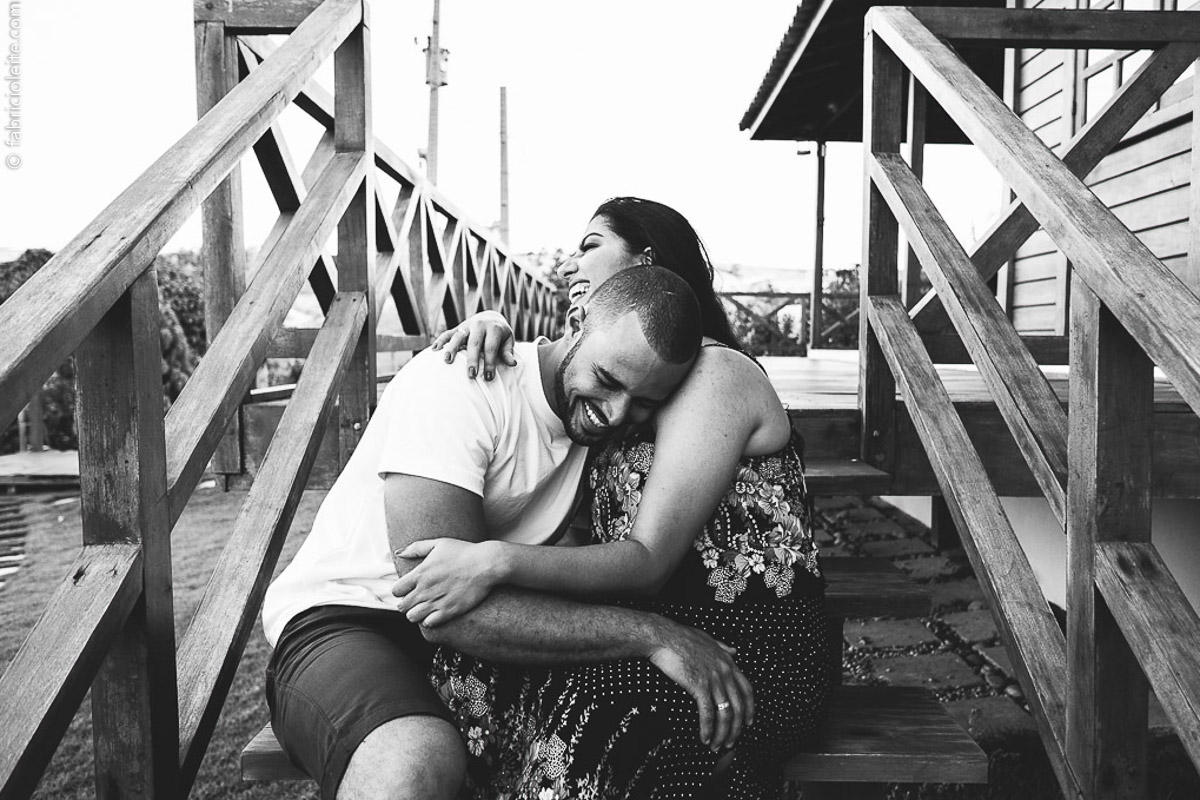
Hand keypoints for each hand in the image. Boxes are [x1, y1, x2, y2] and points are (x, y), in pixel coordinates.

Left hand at [392, 539, 502, 626]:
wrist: (487, 564)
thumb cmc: (464, 552)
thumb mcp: (438, 544)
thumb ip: (415, 548)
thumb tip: (398, 552)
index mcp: (420, 573)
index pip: (396, 591)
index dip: (400, 591)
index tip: (408, 590)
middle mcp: (425, 589)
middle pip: (402, 606)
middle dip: (406, 604)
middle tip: (416, 600)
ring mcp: (437, 601)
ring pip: (413, 617)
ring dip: (416, 614)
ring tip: (424, 608)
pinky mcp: (450, 610)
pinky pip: (429, 623)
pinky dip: (429, 620)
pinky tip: (435, 613)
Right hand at [430, 310, 515, 380]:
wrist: (490, 317)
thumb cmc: (500, 334)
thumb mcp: (508, 340)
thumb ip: (508, 352)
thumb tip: (513, 363)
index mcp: (494, 328)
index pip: (491, 347)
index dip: (490, 363)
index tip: (488, 378)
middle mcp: (479, 325)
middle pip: (474, 343)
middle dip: (472, 359)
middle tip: (471, 375)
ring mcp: (467, 325)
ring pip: (458, 336)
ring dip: (452, 348)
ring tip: (447, 361)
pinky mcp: (458, 328)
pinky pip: (447, 333)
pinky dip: (440, 340)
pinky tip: (434, 350)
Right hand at [647, 620, 754, 752]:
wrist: (663, 637)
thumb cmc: (681, 637)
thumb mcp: (708, 639)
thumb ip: (722, 647)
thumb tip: (734, 650)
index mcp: (728, 662)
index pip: (747, 690)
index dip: (749, 709)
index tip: (748, 722)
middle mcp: (724, 672)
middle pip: (738, 707)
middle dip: (736, 729)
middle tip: (731, 742)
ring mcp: (713, 679)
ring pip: (725, 713)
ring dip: (723, 734)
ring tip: (717, 746)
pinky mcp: (699, 686)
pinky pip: (708, 713)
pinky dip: (708, 729)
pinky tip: (705, 738)